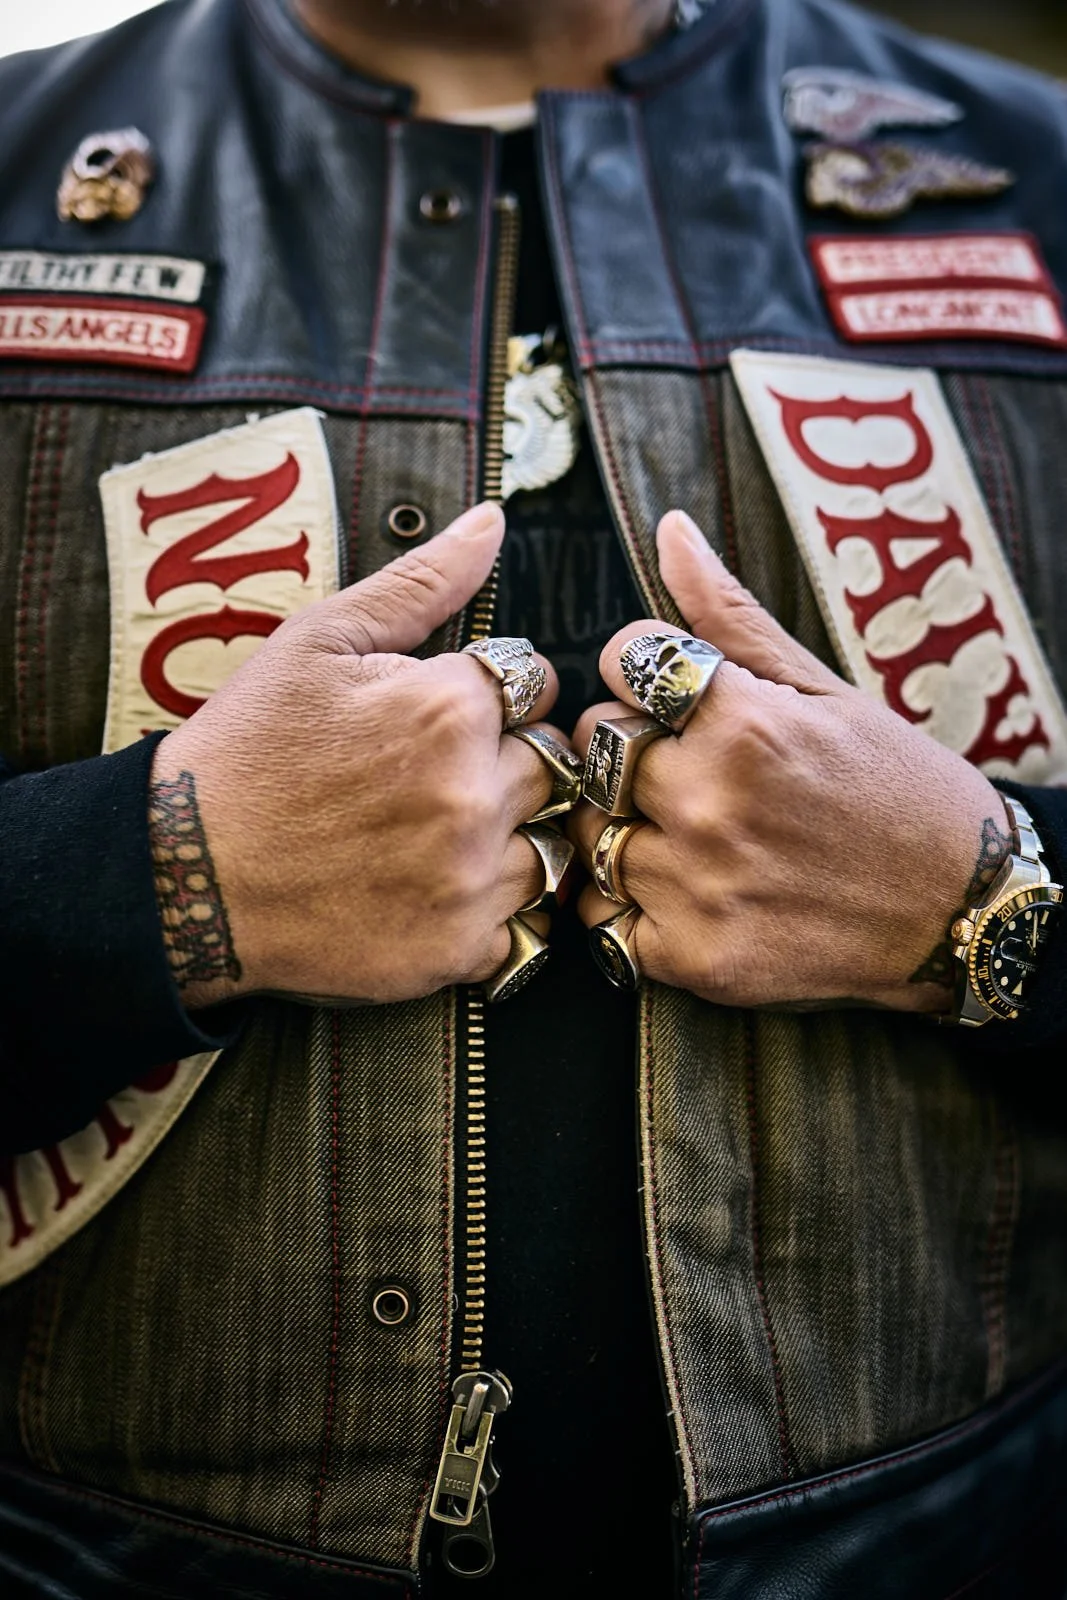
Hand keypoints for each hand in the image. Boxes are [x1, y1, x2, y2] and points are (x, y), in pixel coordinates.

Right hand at [151, 503, 563, 1007]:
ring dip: (507, 836)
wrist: (184, 875)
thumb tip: (492, 521)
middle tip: (426, 779)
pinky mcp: (457, 947)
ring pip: (547, 842)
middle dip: (505, 762)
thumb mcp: (318, 642)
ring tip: (430, 835)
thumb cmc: (246, 751)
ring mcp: (468, 878)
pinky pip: (521, 921)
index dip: (489, 696)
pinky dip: (485, 905)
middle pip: (550, 763)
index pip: (536, 683)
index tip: (435, 718)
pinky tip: (425, 887)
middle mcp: (473, 792)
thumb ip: (420, 582)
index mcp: (448, 707)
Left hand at [569, 511, 1008, 1012]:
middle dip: (633, 749)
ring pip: (591, 831)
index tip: (684, 699)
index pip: (620, 662)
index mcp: (744, 723)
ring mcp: (698, 886)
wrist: (962, 911)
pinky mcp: (693, 958)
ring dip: (626, 826)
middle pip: (596, 746)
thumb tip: (671, 532)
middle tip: (696, 771)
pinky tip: (684, 888)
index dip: (648, 675)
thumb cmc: (897, 788)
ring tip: (695, 833)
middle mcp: (712, 803)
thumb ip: (731, 617)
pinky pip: (602, 916)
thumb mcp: (824, 689)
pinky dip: (629, 903)